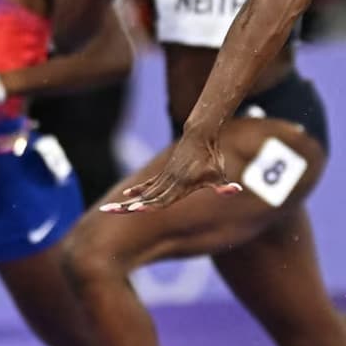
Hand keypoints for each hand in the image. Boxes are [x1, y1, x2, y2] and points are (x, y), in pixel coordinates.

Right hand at [99, 128, 241, 212]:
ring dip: (127, 202)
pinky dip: (138, 190)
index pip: (162, 199)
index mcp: (181, 184)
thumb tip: (237, 190)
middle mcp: (170, 181)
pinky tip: (127, 197)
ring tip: (109, 209)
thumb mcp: (220, 172)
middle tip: (108, 211)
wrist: (201, 134)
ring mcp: (166, 177)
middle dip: (127, 207)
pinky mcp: (165, 173)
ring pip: (144, 193)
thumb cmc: (212, 156)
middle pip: (146, 198)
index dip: (149, 205)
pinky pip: (148, 184)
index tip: (135, 209)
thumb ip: (224, 185)